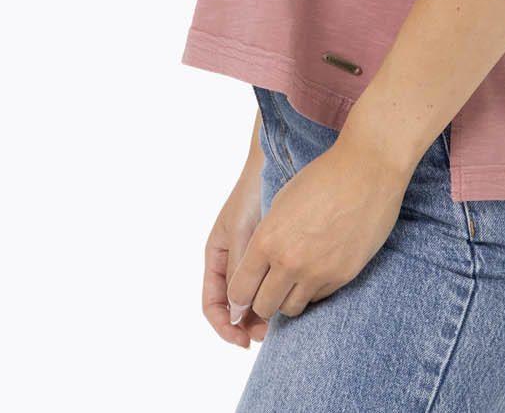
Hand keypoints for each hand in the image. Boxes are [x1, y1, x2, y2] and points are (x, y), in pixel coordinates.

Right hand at [200, 156, 270, 349]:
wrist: (277, 163)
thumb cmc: (254, 195)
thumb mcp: (242, 235)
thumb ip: (238, 271)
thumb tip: (237, 312)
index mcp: (217, 256)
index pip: (213, 304)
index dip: (224, 326)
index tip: (242, 341)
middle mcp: (233, 260)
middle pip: (235, 305)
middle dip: (247, 324)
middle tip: (267, 334)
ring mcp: (253, 256)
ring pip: (253, 296)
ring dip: (262, 313)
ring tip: (280, 321)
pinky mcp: (274, 252)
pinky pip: (270, 282)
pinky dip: (276, 295)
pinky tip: (290, 299)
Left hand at [225, 132, 410, 321]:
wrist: (367, 170)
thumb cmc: (322, 177)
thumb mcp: (281, 203)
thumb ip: (266, 239)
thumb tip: (256, 268)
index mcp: (267, 240)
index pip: (239, 290)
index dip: (238, 296)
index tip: (243, 295)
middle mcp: (289, 261)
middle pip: (263, 307)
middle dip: (261, 301)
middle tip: (268, 289)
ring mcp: (318, 272)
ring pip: (291, 309)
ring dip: (287, 298)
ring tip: (293, 280)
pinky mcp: (343, 275)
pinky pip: (318, 297)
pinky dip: (313, 289)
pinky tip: (317, 269)